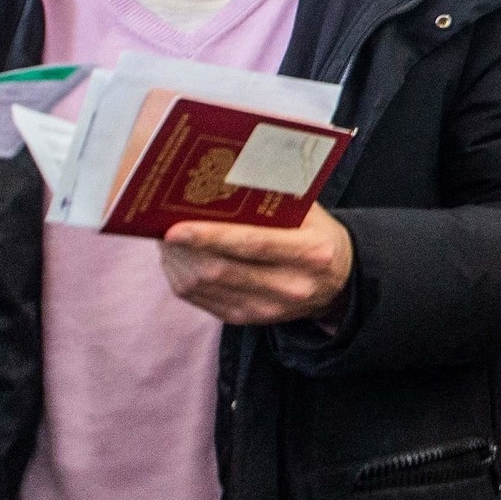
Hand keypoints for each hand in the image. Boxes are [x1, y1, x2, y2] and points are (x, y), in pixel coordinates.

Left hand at [162, 204, 354, 324]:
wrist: (339, 283)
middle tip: (161, 226)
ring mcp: (268, 308)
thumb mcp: (310, 212)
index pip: (253, 244)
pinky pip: (203, 302)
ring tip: (168, 241)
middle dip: (185, 249)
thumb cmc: (317, 235)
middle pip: (222, 270)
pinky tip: (180, 260)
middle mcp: (292, 285)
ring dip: (179, 263)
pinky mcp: (248, 319)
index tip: (175, 227)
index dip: (210, 236)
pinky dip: (184, 278)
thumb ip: (274, 197)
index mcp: (311, 252)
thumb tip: (222, 179)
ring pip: (206, 288)